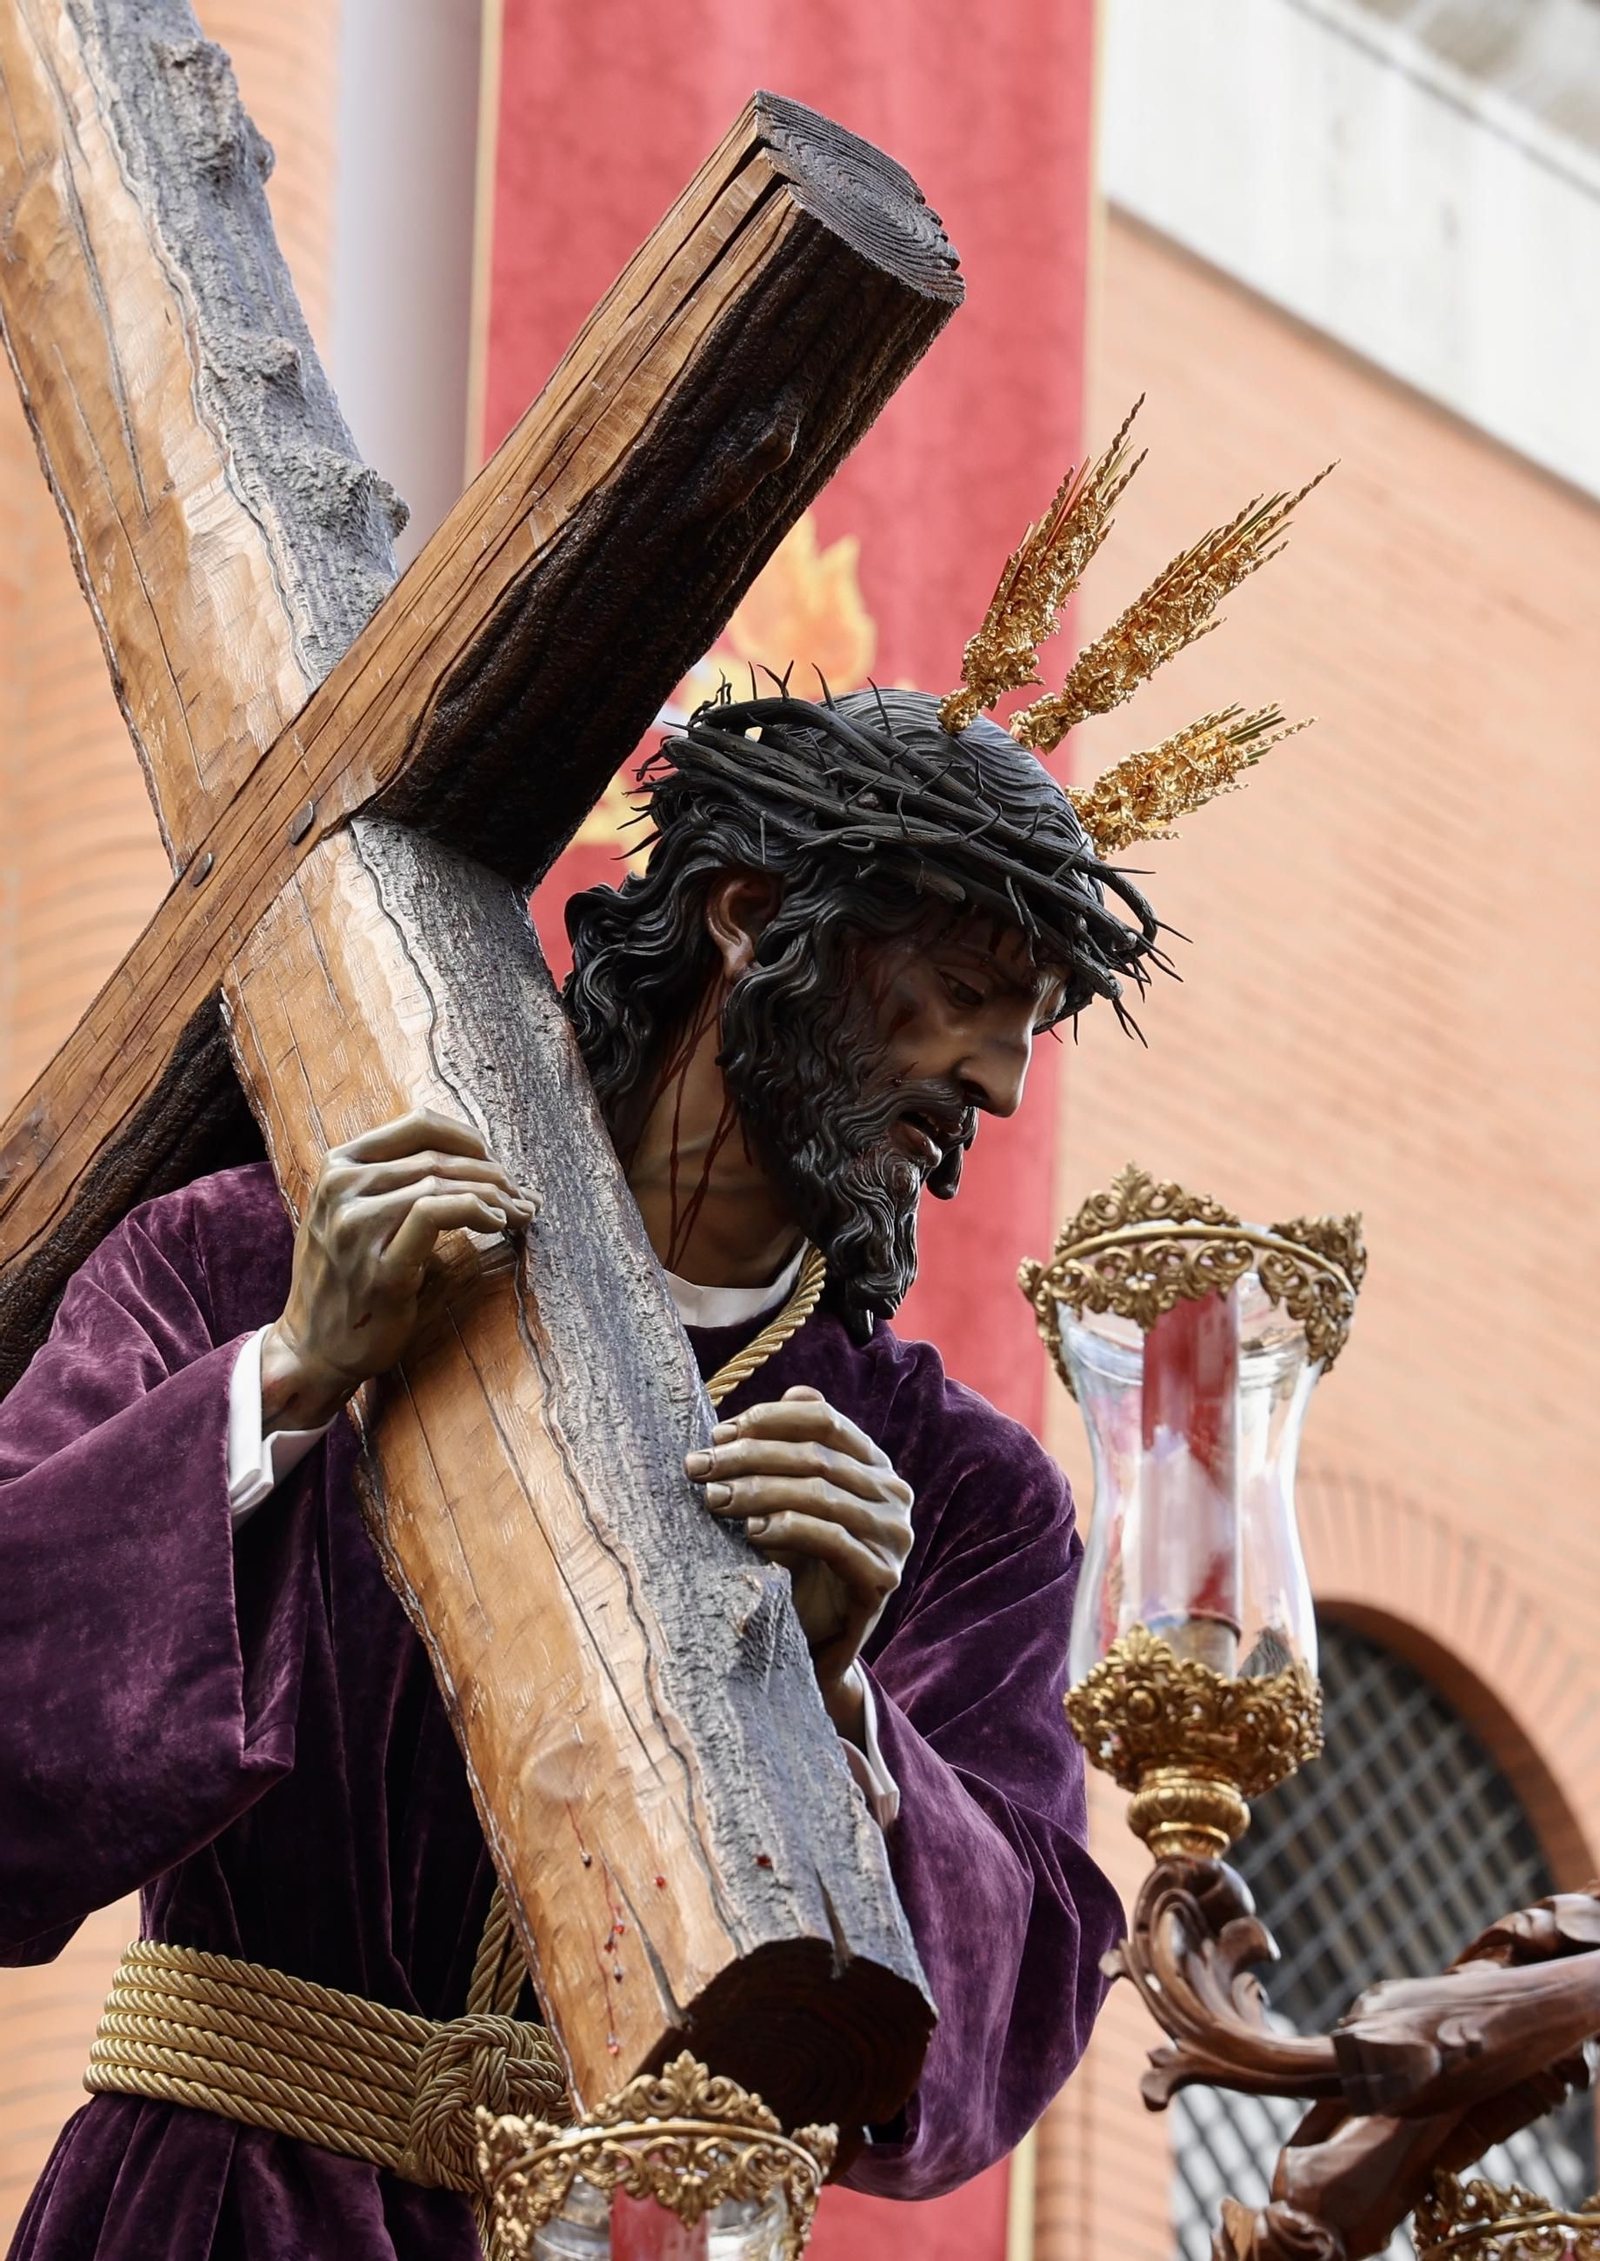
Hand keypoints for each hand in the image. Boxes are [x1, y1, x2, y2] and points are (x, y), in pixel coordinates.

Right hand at [260, 1108, 536, 1431]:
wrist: (314, 1348)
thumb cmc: (348, 1279)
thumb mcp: (356, 1213)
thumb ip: (397, 1181)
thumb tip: (478, 1159)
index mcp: (339, 1166)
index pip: (420, 1125)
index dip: (471, 1141)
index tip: (497, 1165)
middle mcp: (342, 1187)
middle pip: (439, 1157)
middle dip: (494, 1173)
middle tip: (524, 1195)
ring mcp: (356, 1226)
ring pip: (442, 1182)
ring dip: (496, 1195)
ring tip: (522, 1213)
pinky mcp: (380, 1267)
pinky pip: (434, 1214)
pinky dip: (476, 1210)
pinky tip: (497, 1223)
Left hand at [685, 1385, 912, 1731]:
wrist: (813, 1641)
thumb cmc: (794, 1562)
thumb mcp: (787, 1499)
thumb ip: (786, 1452)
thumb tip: (770, 1402)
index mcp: (873, 1463)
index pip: (824, 1419)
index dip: (769, 1419)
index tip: (717, 1433)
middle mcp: (893, 1494)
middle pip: (816, 1456)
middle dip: (749, 1456)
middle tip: (698, 1467)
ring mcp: (893, 1536)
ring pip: (821, 1494)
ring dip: (759, 1489)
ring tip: (713, 1497)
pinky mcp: (882, 1577)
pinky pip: (833, 1540)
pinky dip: (788, 1528)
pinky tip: (751, 1531)